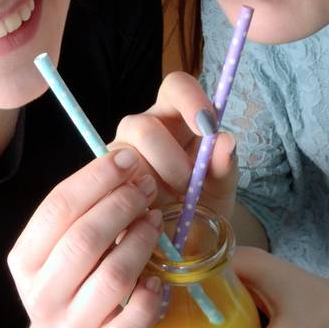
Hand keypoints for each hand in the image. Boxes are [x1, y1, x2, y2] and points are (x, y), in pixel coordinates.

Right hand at [9, 148, 164, 327]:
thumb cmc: (67, 285)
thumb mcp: (56, 250)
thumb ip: (81, 212)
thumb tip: (125, 163)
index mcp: (25, 261)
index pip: (58, 208)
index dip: (96, 178)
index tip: (126, 160)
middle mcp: (43, 295)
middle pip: (85, 239)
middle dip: (122, 204)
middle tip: (146, 186)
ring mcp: (75, 326)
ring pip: (114, 276)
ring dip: (140, 240)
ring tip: (155, 220)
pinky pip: (134, 317)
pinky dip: (150, 292)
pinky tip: (157, 275)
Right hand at [112, 72, 238, 223]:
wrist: (187, 241)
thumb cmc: (204, 203)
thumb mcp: (221, 188)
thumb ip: (225, 166)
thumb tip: (225, 142)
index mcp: (175, 116)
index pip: (176, 86)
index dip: (190, 98)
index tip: (208, 126)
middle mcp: (143, 128)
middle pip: (145, 126)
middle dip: (172, 160)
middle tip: (189, 187)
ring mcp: (119, 155)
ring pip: (126, 157)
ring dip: (154, 184)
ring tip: (171, 205)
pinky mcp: (103, 182)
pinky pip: (111, 186)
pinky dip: (136, 202)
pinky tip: (151, 215)